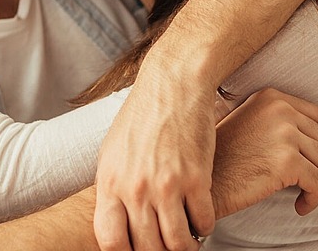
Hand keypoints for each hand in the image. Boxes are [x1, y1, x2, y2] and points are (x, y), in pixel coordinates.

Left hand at [93, 58, 216, 250]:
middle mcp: (136, 189)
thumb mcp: (113, 151)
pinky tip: (203, 220)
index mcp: (111, 183)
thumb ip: (113, 187)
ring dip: (186, 247)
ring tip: (189, 241)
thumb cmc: (142, 115)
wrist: (173, 84)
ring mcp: (167, 185)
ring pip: (178, 243)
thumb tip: (115, 218)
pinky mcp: (197, 177)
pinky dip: (205, 227)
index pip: (111, 242)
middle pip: (148, 248)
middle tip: (168, 248)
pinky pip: (204, 221)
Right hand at [211, 88, 317, 219]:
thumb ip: (281, 123)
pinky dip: (314, 198)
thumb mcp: (252, 125)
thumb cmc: (224, 161)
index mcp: (273, 98)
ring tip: (304, 195)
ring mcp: (284, 133)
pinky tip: (300, 205)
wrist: (203, 183)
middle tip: (316, 184)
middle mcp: (280, 109)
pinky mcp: (287, 161)